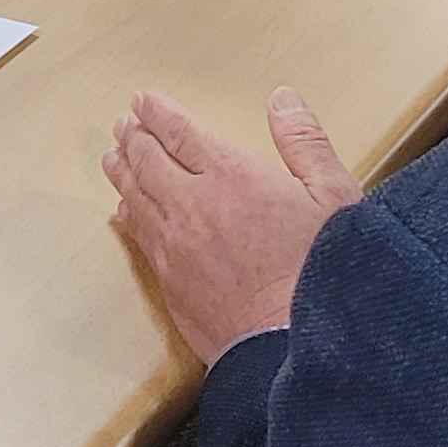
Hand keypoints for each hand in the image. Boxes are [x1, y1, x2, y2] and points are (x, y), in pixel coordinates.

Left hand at [103, 87, 363, 363]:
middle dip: (134, 138)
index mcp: (233, 175)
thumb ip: (304, 141)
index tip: (143, 101)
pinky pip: (139, 237)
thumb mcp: (334, 194)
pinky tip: (127, 210)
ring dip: (122, 171)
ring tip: (113, 157)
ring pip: (136, 197)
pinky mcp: (170, 282)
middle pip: (148, 160)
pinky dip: (129, 214)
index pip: (181, 132)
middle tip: (125, 126)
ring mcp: (176, 246)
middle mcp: (194, 205)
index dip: (158, 113)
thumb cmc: (323, 272)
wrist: (296, 345)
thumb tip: (282, 100)